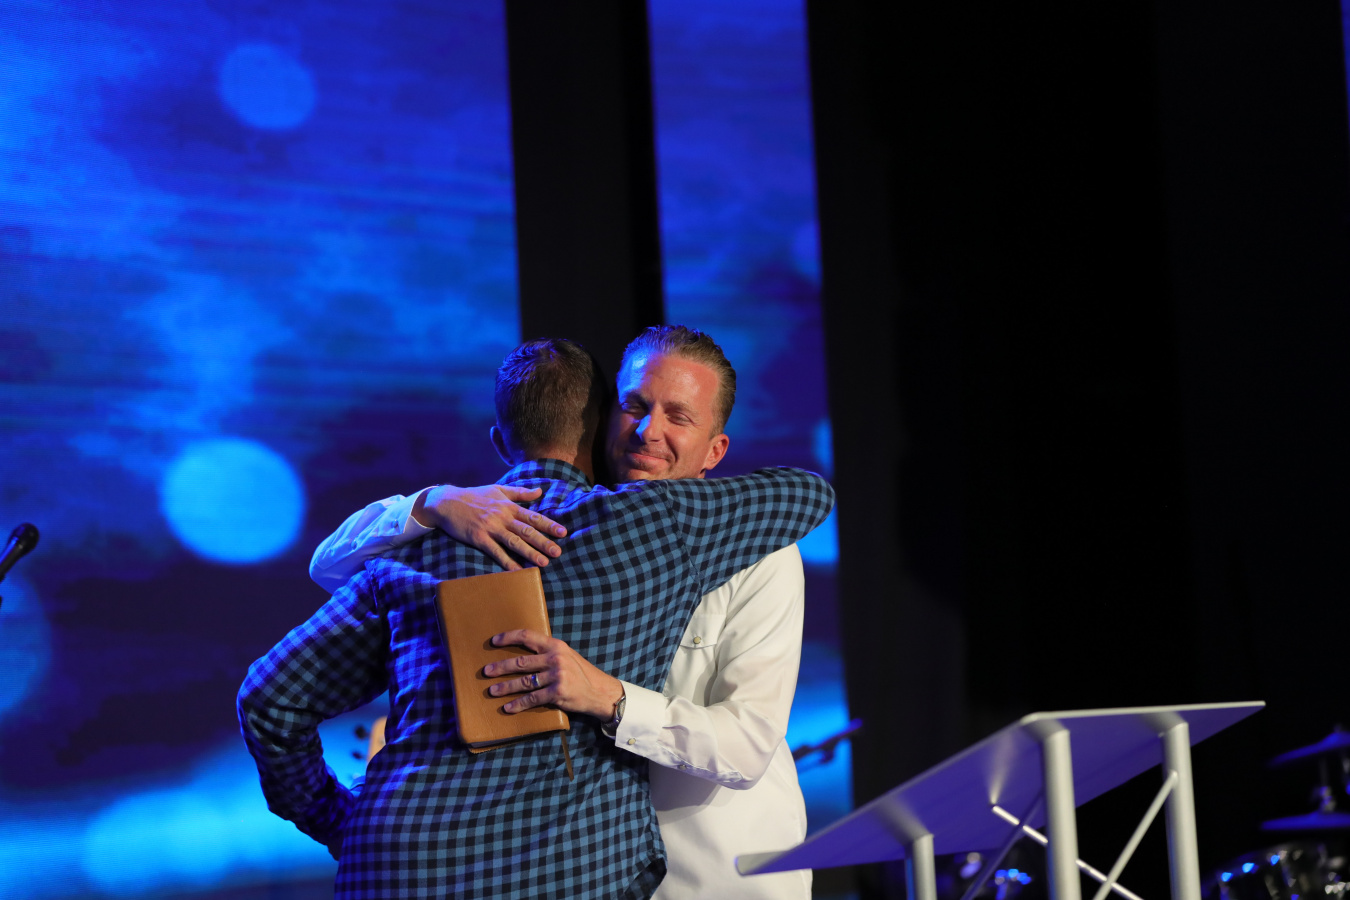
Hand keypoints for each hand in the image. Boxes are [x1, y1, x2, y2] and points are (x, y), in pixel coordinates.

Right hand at [413, 485, 565, 569]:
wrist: (447, 502)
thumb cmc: (474, 495)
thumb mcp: (498, 489)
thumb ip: (520, 492)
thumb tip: (540, 491)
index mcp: (509, 506)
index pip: (533, 516)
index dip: (549, 525)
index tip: (563, 533)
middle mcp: (502, 517)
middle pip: (527, 531)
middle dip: (544, 542)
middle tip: (558, 552)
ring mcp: (490, 528)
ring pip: (514, 542)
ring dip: (529, 553)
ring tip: (543, 563)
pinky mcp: (479, 538)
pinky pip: (495, 552)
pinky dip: (507, 561)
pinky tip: (517, 570)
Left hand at [484, 628, 623, 719]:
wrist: (599, 691)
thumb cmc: (580, 673)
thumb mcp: (567, 656)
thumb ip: (548, 652)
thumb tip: (522, 653)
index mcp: (556, 645)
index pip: (528, 636)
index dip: (509, 637)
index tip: (494, 641)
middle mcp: (555, 658)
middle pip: (521, 662)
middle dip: (501, 667)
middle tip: (486, 671)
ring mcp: (557, 675)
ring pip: (524, 682)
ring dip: (505, 687)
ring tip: (492, 690)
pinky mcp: (557, 693)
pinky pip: (532, 699)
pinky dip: (518, 704)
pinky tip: (508, 708)